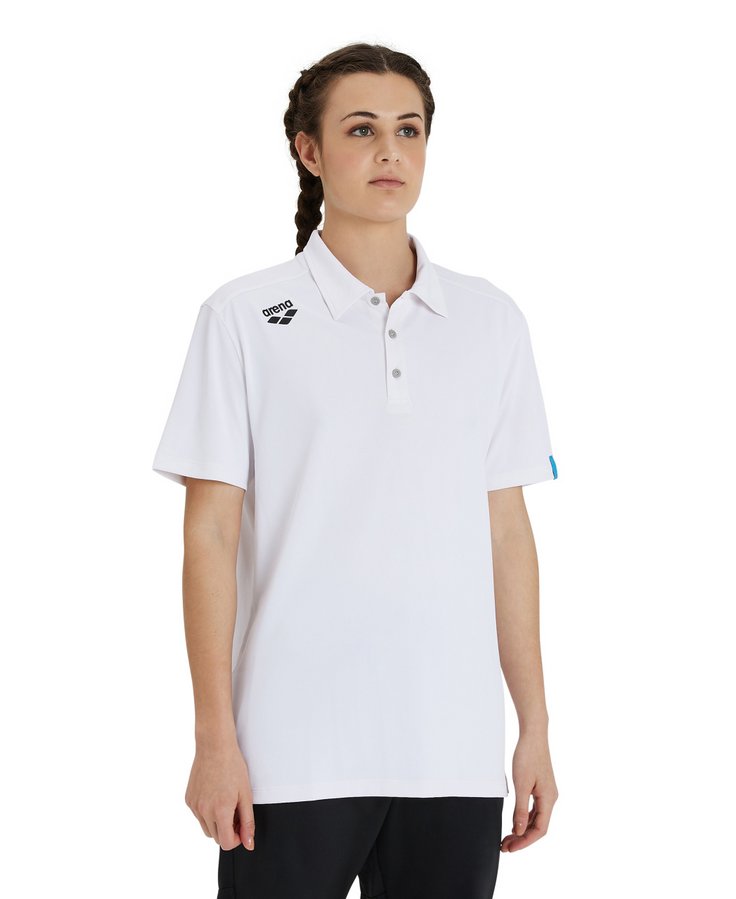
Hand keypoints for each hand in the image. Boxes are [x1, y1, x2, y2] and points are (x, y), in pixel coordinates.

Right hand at [184, 740, 256, 850]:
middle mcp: (204, 811)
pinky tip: (214, 795)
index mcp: (220, 811)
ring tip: (225, 802)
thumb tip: (248, 843)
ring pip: (206, 828)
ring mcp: (194, 806)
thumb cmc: (232, 766)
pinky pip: (198, 815)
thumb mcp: (246, 794)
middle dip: (227, 830)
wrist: (214, 747)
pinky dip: (207, 812)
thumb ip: (247, 822)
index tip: (241, 827)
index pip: (225, 843)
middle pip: (215, 837)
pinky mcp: (188, 800)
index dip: (236, 839)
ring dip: (216, 823)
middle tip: (235, 811)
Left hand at [500, 730, 557, 852]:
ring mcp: (547, 793)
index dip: (525, 842)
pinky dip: (525, 818)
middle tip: (505, 846)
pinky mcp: (541, 787)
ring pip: (537, 819)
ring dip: (523, 829)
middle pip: (538, 826)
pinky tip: (515, 823)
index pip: (539, 830)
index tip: (510, 848)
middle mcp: (551, 798)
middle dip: (522, 838)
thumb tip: (520, 831)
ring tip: (507, 838)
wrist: (533, 735)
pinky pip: (535, 809)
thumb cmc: (527, 756)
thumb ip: (521, 809)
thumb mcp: (521, 784)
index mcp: (549, 799)